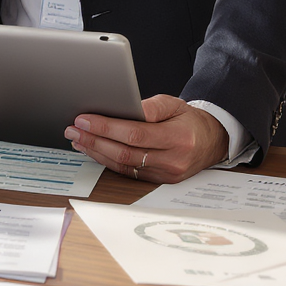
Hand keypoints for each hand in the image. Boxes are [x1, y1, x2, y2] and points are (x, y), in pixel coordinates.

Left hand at [64, 94, 229, 183]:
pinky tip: (93, 150)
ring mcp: (165, 174)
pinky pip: (127, 172)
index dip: (106, 127)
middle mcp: (172, 160)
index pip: (135, 134)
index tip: (85, 119)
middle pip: (124, 152)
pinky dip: (106, 161)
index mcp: (178, 138)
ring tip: (78, 138)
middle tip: (73, 129)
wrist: (212, 141)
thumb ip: (150, 107)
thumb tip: (124, 107)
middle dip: (93, 140)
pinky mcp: (158, 181)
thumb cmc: (190, 121)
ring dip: (95, 151)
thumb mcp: (175, 104)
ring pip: (122, 165)